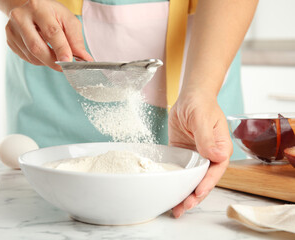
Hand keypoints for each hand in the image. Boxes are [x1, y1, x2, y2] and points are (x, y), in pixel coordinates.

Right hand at [5, 0, 92, 70]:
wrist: (31, 9)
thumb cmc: (52, 15)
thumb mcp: (68, 21)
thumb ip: (76, 40)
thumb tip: (85, 59)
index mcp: (38, 8)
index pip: (51, 32)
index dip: (61, 49)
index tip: (69, 61)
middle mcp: (21, 17)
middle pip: (37, 47)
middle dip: (53, 61)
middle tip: (65, 67)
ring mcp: (12, 29)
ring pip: (32, 56)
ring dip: (47, 61)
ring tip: (55, 56)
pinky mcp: (9, 40)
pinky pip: (27, 58)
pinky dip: (39, 60)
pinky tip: (44, 52)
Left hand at [168, 90, 231, 217]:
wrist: (190, 98)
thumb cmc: (200, 104)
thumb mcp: (202, 118)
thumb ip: (207, 137)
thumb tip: (215, 154)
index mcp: (220, 148)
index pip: (216, 170)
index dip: (207, 183)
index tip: (197, 192)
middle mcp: (210, 156)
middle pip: (204, 180)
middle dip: (194, 195)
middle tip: (182, 207)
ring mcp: (196, 157)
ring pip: (192, 180)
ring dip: (185, 194)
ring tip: (176, 209)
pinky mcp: (184, 156)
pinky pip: (181, 172)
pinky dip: (176, 183)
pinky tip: (169, 192)